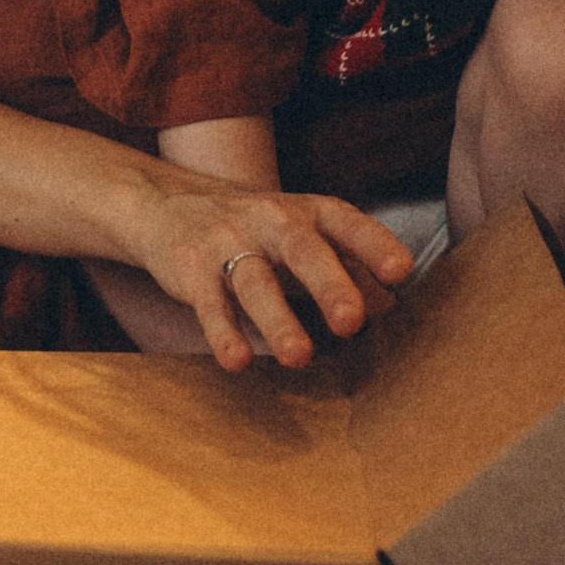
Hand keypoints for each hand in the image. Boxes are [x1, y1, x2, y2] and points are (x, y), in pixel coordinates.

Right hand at [123, 175, 417, 373]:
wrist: (165, 203)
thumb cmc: (254, 229)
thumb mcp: (302, 235)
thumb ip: (347, 268)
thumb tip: (392, 308)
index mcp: (306, 212)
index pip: (345, 222)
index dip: (373, 244)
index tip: (400, 271)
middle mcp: (270, 221)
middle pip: (302, 250)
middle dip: (328, 284)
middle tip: (351, 321)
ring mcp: (228, 242)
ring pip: (255, 280)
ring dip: (277, 319)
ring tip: (298, 357)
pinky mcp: (192, 268)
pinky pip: (209, 303)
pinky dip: (223, 332)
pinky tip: (236, 360)